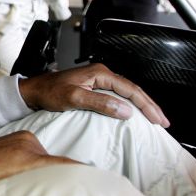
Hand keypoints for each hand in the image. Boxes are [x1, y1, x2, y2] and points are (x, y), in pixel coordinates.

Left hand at [17, 63, 169, 126]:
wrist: (32, 92)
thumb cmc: (49, 92)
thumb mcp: (74, 98)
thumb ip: (99, 103)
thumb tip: (125, 110)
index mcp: (100, 73)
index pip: (131, 89)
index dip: (147, 105)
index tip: (158, 120)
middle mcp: (101, 74)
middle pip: (133, 90)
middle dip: (150, 106)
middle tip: (163, 122)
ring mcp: (98, 81)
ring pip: (127, 93)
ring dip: (141, 106)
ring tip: (154, 119)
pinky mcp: (94, 88)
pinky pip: (118, 96)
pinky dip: (129, 106)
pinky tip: (134, 114)